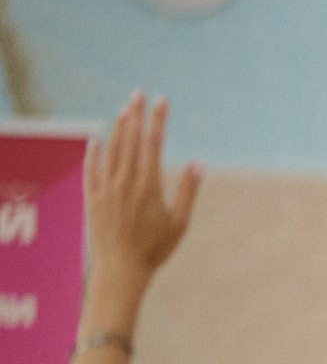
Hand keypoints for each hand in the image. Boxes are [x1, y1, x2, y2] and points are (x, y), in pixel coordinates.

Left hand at [83, 95, 200, 297]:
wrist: (121, 269)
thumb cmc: (155, 249)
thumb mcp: (180, 222)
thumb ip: (188, 191)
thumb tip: (198, 165)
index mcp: (148, 186)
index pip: (153, 143)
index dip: (158, 120)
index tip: (162, 101)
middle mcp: (125, 182)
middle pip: (130, 139)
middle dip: (135, 114)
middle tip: (138, 94)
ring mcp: (105, 188)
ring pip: (111, 149)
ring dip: (117, 128)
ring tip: (123, 110)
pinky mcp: (92, 197)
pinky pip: (91, 168)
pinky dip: (93, 152)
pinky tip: (96, 139)